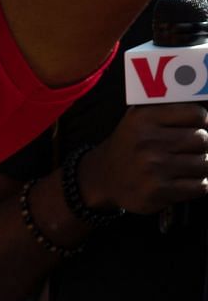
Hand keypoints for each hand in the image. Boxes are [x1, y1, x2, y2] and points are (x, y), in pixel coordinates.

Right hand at [82, 104, 207, 215]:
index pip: (197, 114)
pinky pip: (200, 186)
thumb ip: (172, 109)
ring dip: (201, 166)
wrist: (103, 177)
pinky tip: (182, 181)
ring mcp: (152, 168)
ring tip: (184, 166)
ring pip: (205, 163)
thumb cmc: (131, 145)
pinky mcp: (158, 191)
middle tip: (189, 149)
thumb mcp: (141, 118)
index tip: (197, 127)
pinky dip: (197, 184)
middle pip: (203, 139)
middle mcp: (146, 142)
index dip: (203, 122)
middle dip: (201, 146)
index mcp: (143, 118)